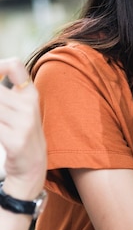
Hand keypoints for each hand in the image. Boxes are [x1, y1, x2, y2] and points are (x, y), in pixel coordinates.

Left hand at [0, 59, 46, 198]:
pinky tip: (0, 132)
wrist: (32, 164)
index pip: (14, 65)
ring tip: (1, 122)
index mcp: (30, 93)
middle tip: (0, 114)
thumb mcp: (21, 106)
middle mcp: (29, 106)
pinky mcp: (15, 140)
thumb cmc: (21, 131)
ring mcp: (23, 123)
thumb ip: (8, 89)